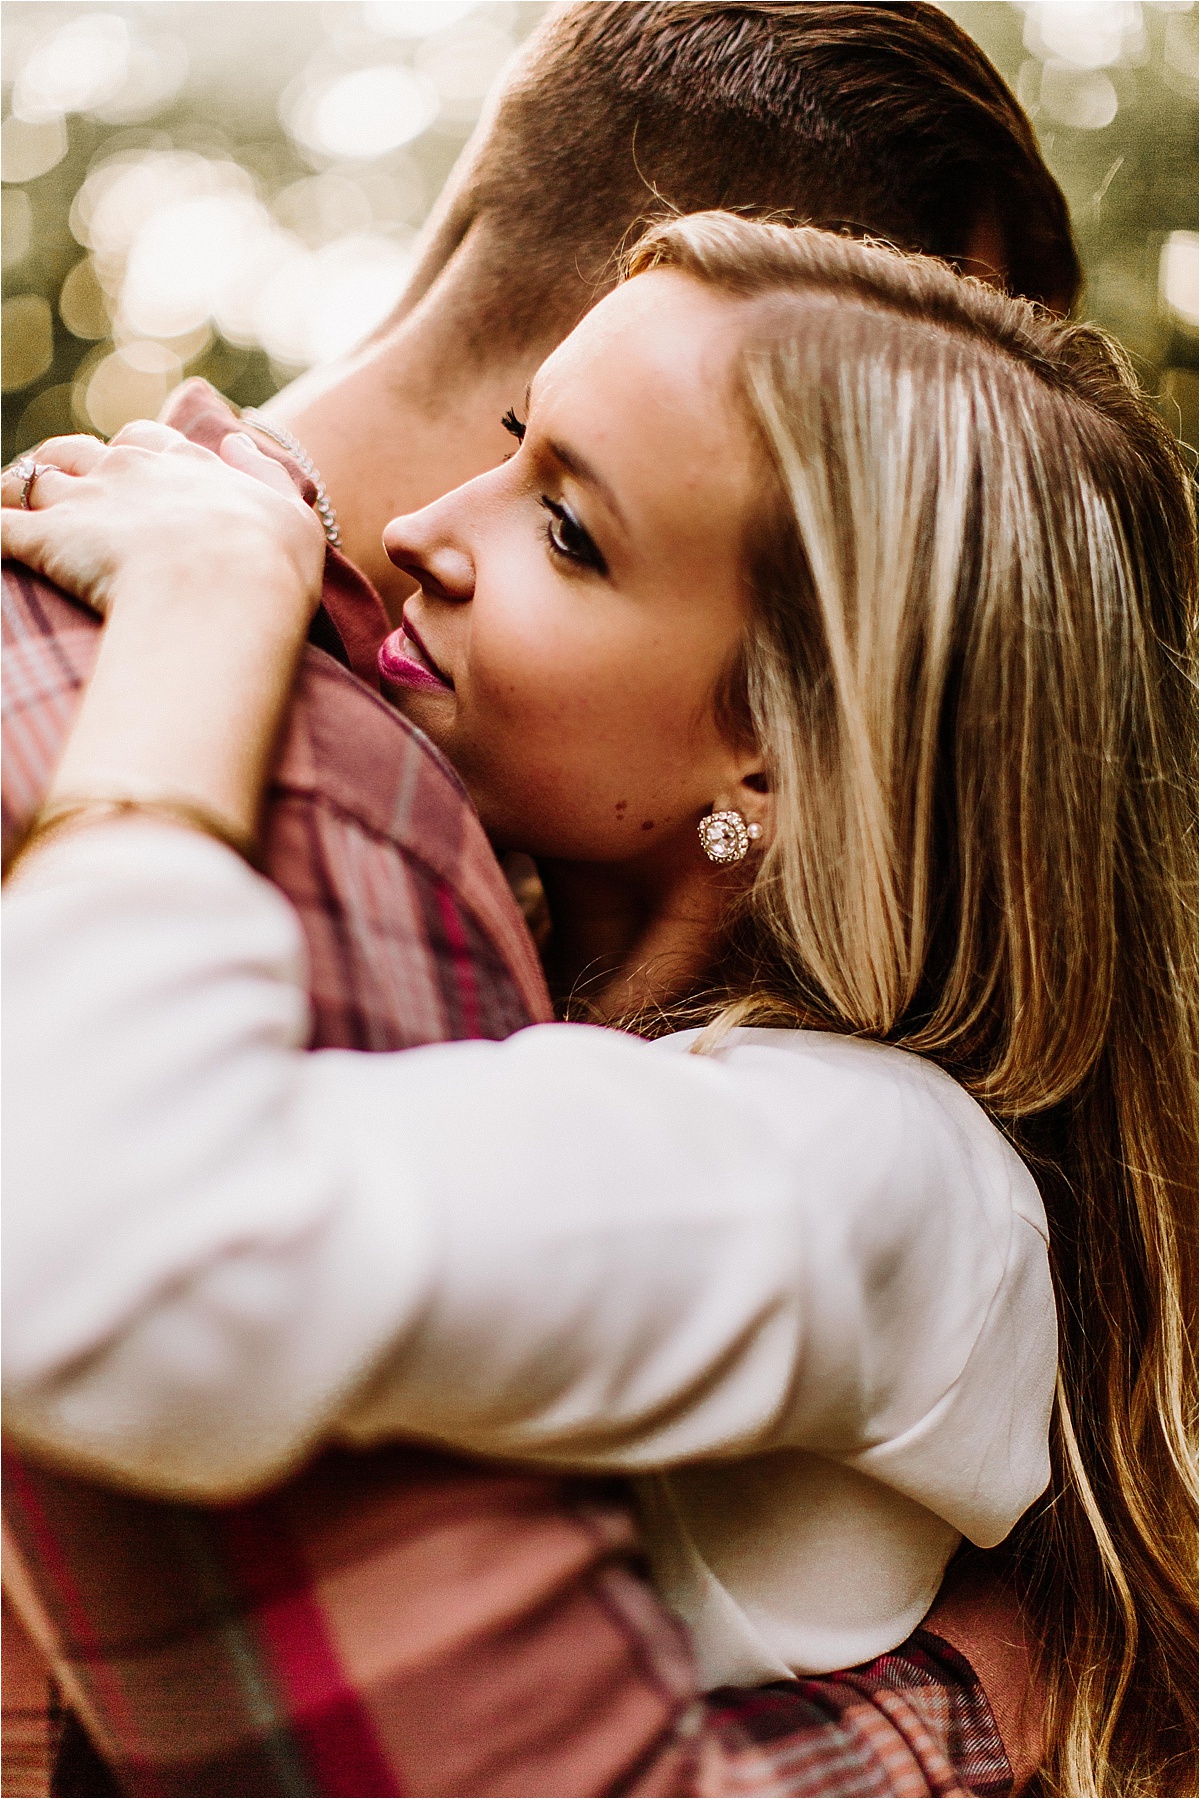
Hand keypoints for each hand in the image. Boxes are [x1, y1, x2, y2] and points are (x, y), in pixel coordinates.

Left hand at [1, 421, 325, 625]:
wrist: (226, 592)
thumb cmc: (271, 565)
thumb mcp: (293, 516)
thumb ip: (264, 476)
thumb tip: (238, 442)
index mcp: (185, 466)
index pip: (146, 441)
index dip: (134, 457)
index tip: (132, 478)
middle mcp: (129, 472)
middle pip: (80, 452)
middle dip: (69, 468)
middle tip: (66, 499)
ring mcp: (84, 503)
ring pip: (33, 479)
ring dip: (22, 492)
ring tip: (20, 516)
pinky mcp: (45, 540)